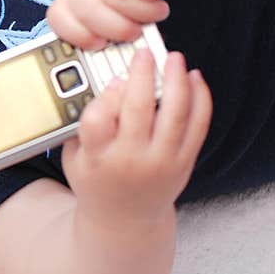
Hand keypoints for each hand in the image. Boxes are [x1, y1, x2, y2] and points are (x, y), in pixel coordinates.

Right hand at [60, 49, 211, 227]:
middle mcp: (130, 160)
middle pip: (138, 110)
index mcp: (96, 158)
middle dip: (143, 75)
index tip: (113, 79)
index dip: (106, 96)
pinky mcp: (184, 162)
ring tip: (174, 59)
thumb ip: (83, 123)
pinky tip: (195, 79)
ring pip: (174, 114)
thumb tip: (107, 82)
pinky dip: (200, 99)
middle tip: (144, 54)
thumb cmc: (96, 180)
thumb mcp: (74, 156)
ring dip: (176, 81)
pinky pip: (198, 126)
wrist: (124, 219)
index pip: (97, 121)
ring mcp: (161, 162)